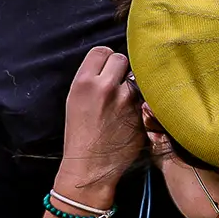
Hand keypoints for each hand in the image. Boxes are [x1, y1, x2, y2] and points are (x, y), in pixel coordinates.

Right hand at [56, 46, 144, 201]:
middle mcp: (107, 87)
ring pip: (136, 78)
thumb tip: (110, 65)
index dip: (105, 59)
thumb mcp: (74, 100)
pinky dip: (140, 102)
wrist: (91, 166)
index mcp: (85, 82)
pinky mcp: (141, 114)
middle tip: (116, 83)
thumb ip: (91, 79)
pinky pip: (144, 97)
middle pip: (121, 59)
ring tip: (123, 101)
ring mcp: (127, 101)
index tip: (105, 69)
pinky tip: (130, 115)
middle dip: (120, 69)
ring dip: (132, 86)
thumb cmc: (79, 134)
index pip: (102, 51)